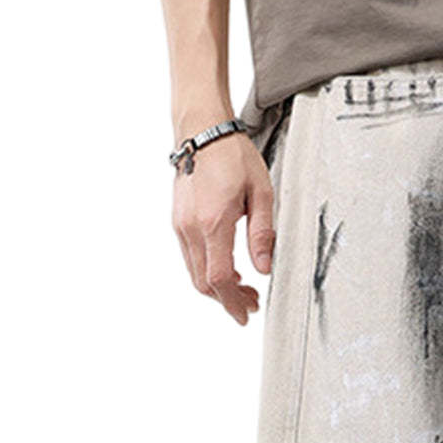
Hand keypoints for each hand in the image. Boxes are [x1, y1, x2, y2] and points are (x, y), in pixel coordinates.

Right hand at [172, 132, 274, 324]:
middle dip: (227, 299)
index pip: (219, 278)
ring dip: (217, 287)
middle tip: (250, 304)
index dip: (233, 302)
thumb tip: (264, 268)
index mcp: (213, 223)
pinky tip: (226, 266)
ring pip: (195, 272)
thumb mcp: (261, 193)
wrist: (202, 130)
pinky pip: (191, 257)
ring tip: (242, 287)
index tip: (246, 313)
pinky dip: (207, 270)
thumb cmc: (232, 156)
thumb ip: (262, 234)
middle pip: (204, 282)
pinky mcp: (178, 220)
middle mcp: (191, 228)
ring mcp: (181, 225)